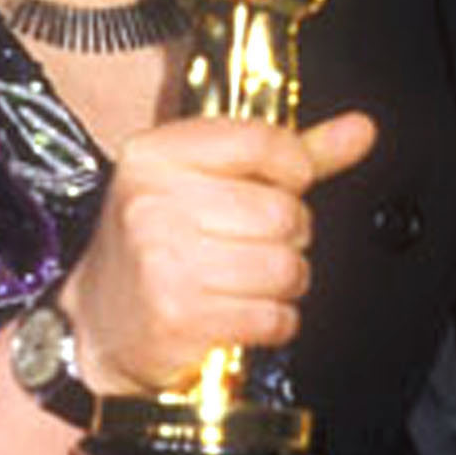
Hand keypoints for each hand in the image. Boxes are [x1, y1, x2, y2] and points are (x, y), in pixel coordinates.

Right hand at [61, 110, 376, 394]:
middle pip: (282, 210)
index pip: (260, 140)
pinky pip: (273, 316)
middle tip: (257, 243)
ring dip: (284, 282)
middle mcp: (152, 203)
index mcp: (155, 155)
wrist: (95, 325)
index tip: (290, 183)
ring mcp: (163, 262)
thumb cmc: (157, 246)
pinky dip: (274, 321)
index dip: (294, 167)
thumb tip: (360, 129)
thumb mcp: (204, 182)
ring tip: (249, 281)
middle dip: (289, 234)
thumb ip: (287, 154)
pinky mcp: (179, 318)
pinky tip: (244, 313)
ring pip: (285, 265)